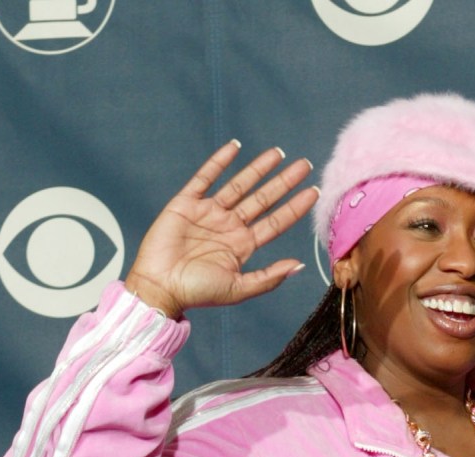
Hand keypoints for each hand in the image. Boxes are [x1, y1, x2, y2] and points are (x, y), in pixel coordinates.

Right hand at [123, 140, 317, 319]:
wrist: (160, 287)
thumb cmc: (198, 293)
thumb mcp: (238, 289)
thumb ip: (268, 278)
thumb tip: (299, 266)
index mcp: (242, 246)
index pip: (275, 222)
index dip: (294, 207)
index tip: (313, 191)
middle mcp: (229, 226)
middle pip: (262, 199)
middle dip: (283, 182)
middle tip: (304, 165)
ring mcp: (209, 212)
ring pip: (239, 184)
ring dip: (258, 169)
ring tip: (279, 153)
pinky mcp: (186, 203)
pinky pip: (205, 177)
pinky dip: (219, 161)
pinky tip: (235, 146)